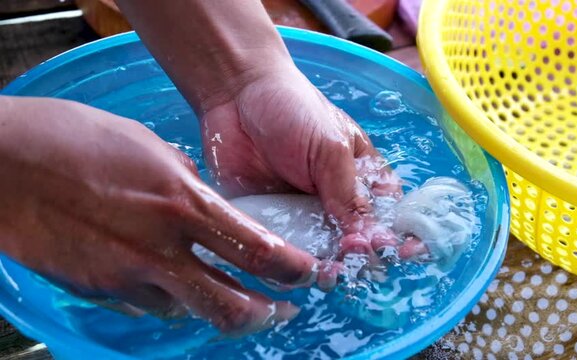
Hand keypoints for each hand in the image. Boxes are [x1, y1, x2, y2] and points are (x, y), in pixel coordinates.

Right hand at [0, 96, 333, 334]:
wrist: (3, 164)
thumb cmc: (73, 139)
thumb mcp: (148, 149)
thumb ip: (187, 187)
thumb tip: (208, 208)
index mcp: (182, 203)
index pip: (256, 251)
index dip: (291, 271)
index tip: (306, 275)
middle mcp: (159, 249)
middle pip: (230, 307)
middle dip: (263, 315)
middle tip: (278, 310)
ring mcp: (126, 276)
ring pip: (186, 312)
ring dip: (209, 305)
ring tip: (219, 293)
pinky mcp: (97, 290)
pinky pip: (145, 304)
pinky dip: (164, 297)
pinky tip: (161, 278)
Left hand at [200, 62, 402, 259]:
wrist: (235, 95)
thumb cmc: (293, 108)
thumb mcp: (330, 148)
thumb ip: (347, 193)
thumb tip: (366, 238)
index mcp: (363, 178)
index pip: (390, 215)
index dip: (400, 235)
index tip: (402, 250)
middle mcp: (337, 201)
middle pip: (359, 243)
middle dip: (364, 257)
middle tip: (356, 256)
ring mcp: (304, 215)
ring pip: (323, 255)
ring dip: (330, 268)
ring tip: (329, 270)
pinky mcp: (272, 222)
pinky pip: (285, 251)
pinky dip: (291, 265)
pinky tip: (296, 268)